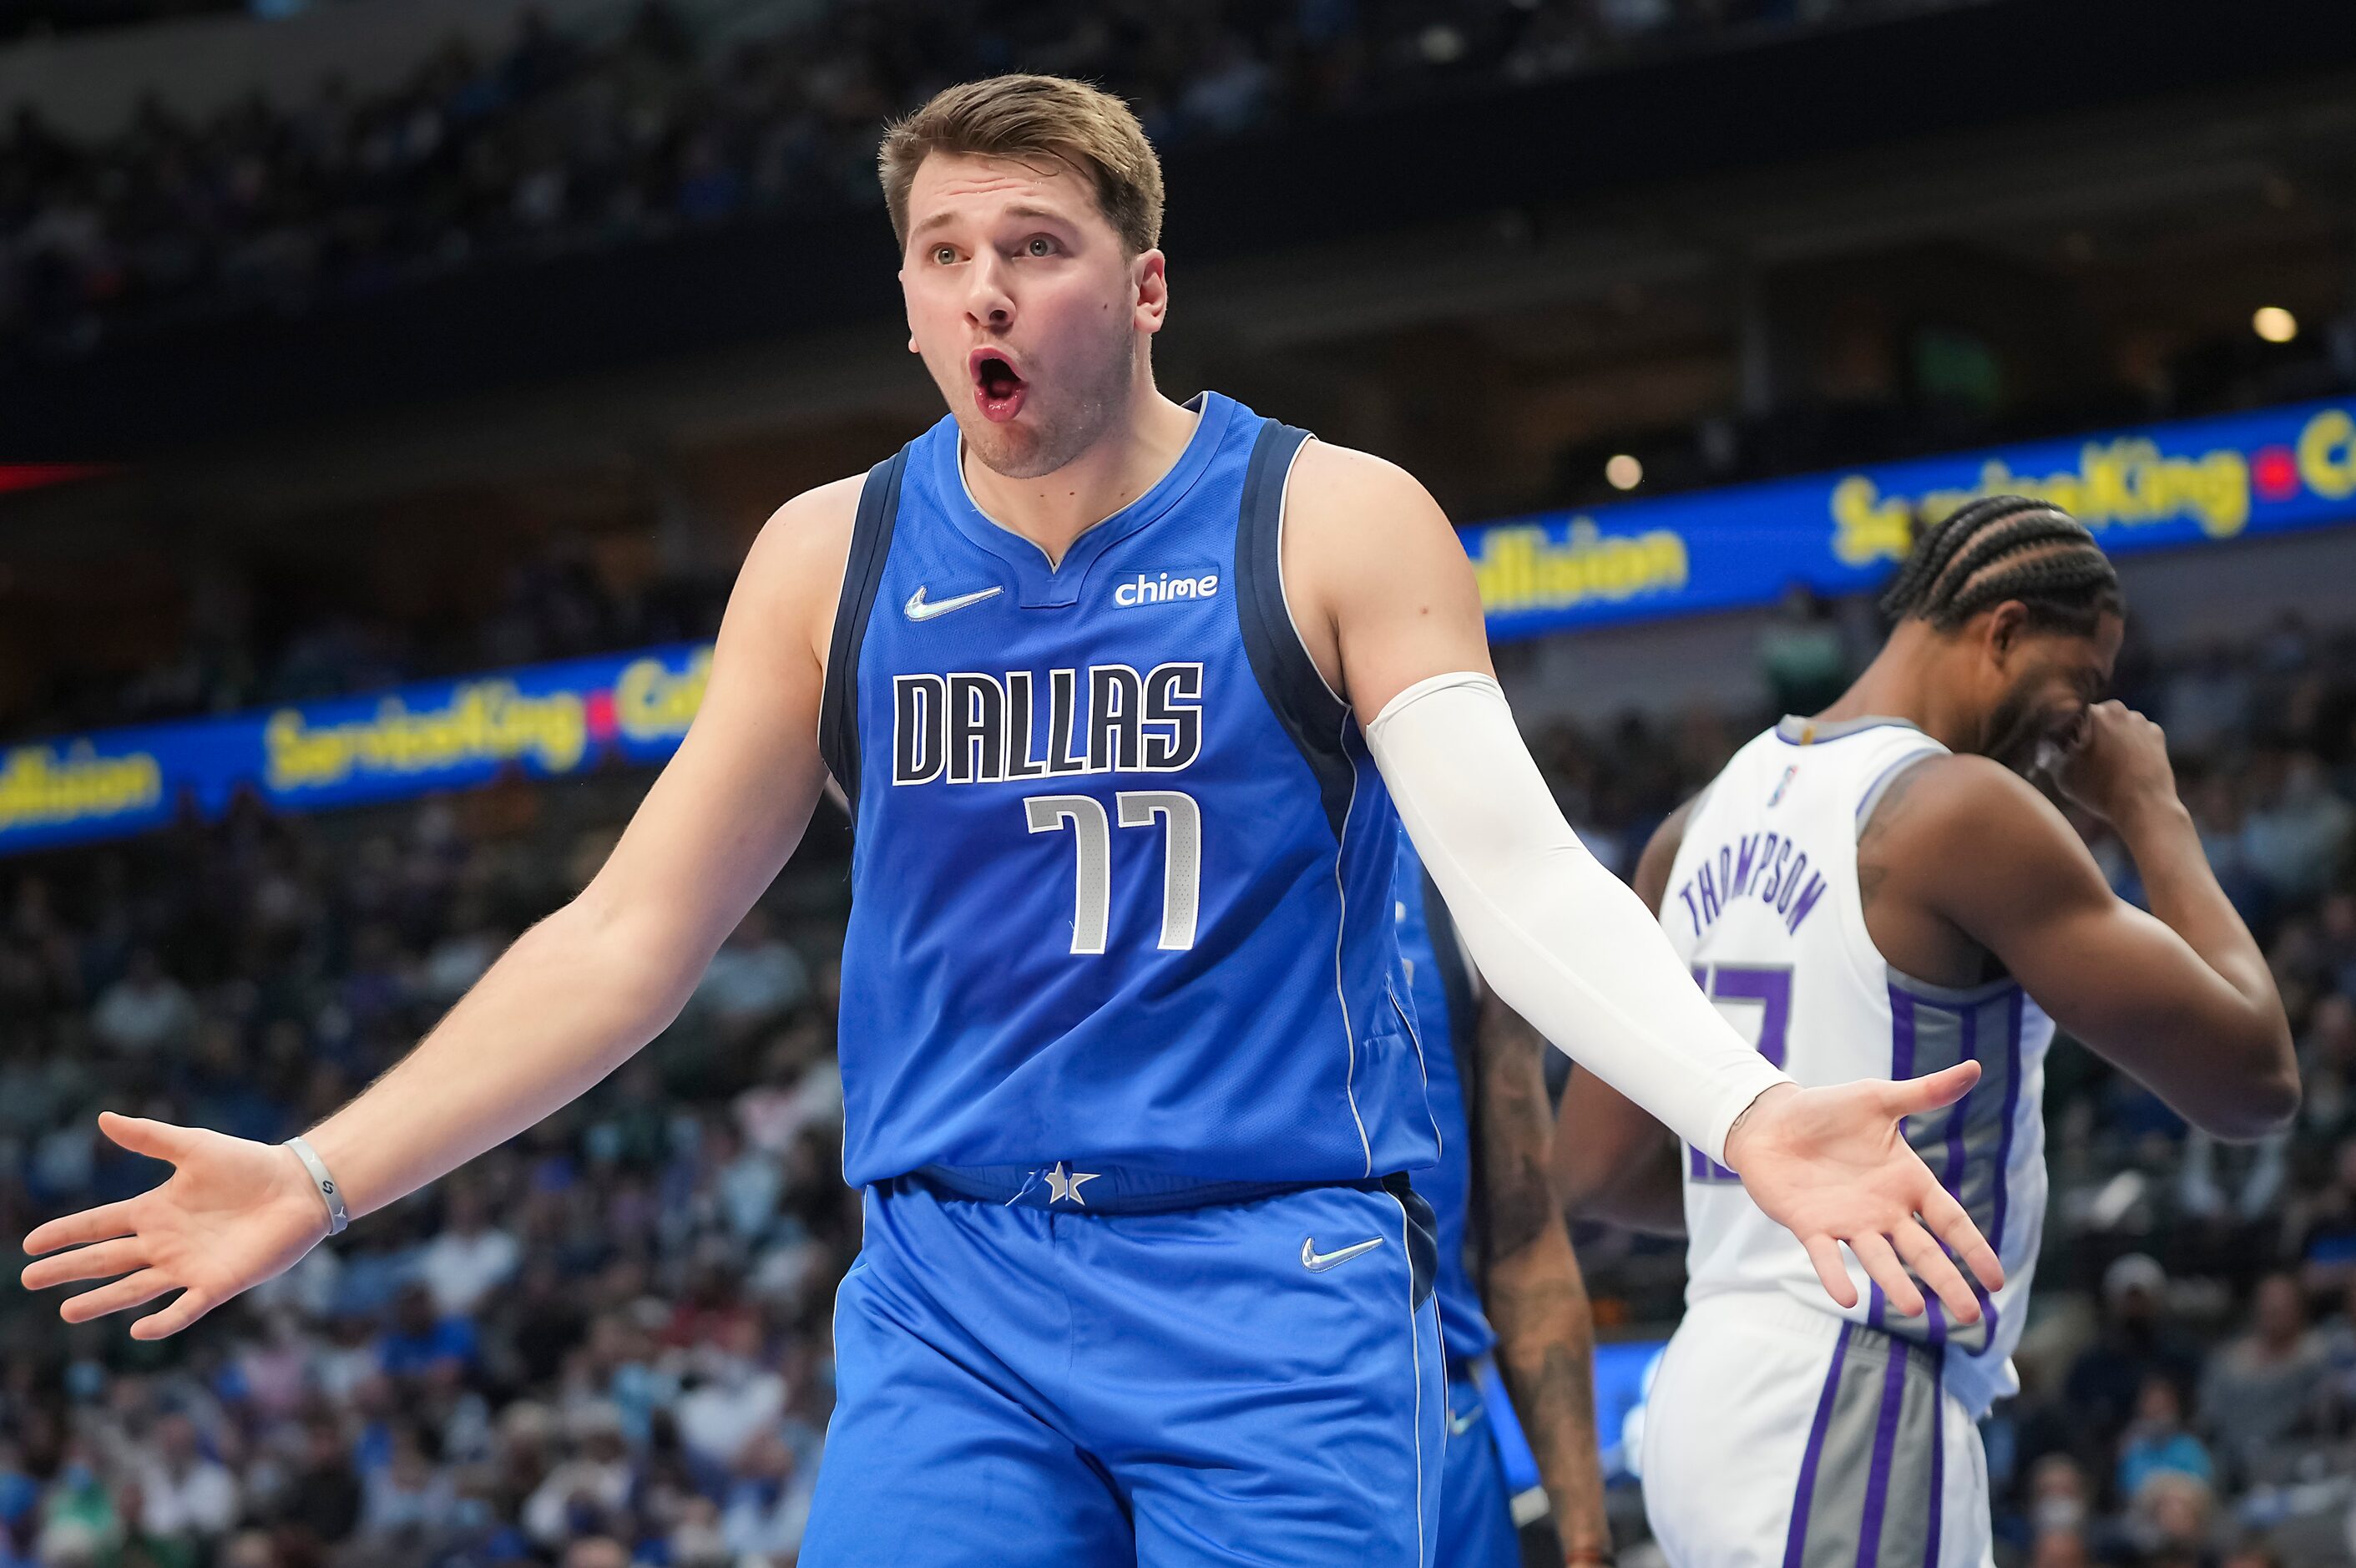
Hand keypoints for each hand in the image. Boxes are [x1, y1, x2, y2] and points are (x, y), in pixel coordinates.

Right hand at [21, 1113, 330, 1339]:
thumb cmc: (249, 1165)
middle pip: (106, 1260)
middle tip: (30, 1279)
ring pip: (135, 1288)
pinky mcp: (218, 1283)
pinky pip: (185, 1308)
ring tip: (67, 1313)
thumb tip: (102, 1118)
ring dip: (102, 1301)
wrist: (300, 1186)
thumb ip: (150, 1137)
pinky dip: (163, 1321)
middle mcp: (164, 1243)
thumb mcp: (195, 1147)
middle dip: (69, 1270)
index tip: (29, 1245)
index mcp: (155, 1210)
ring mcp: (188, 1266)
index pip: (99, 1224)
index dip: (65, 1234)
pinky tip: (138, 1329)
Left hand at [1722, 1068, 2002, 1320]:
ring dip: (1896, 1285)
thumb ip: (1925, 1093)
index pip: (1950, 1221)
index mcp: (1907, 1182)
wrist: (1770, 1119)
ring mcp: (1848, 1222)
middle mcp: (1883, 1210)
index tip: (1997, 1280)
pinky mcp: (1810, 1227)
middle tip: (1972, 1316)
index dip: (1973, 1249)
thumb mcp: (1879, 1099)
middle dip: (1946, 1281)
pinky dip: (1835, 1275)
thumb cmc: (1828, 1110)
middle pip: (1922, 1252)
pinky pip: (1826, 1256)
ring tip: (1917, 1310)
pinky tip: (1848, 1297)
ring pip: (1879, 1260)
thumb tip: (1974, 1067)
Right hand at [2053, 701, 2177, 827]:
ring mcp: (2142, 722)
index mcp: (2094, 714)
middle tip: (2087, 756)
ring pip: (2119, 724)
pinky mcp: (2158, 735)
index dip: (2067, 733)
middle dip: (2091, 732)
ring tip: (2108, 763)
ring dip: (2112, 737)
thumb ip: (2050, 753)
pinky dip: (2132, 745)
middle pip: (2098, 717)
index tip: (2065, 749)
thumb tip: (2046, 746)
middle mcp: (2120, 711)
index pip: (2072, 716)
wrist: (2144, 807)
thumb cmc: (2100, 790)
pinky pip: (2138, 734)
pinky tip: (2127, 765)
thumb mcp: (2062, 774)